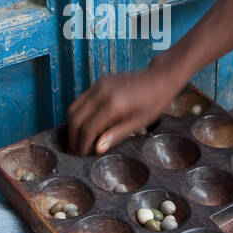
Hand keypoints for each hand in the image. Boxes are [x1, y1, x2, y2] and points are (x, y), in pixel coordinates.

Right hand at [68, 67, 183, 154]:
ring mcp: (98, 84)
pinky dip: (79, 114)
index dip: (83, 144)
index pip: (88, 128)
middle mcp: (101, 92)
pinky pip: (81, 99)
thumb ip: (116, 135)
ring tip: (77, 140)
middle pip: (75, 118)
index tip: (82, 154)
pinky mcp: (99, 82)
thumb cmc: (153, 102)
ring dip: (73, 125)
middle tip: (76, 150)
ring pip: (73, 107)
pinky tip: (85, 125)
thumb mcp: (139, 123)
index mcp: (113, 104)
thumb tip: (97, 149)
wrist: (160, 78)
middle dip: (73, 136)